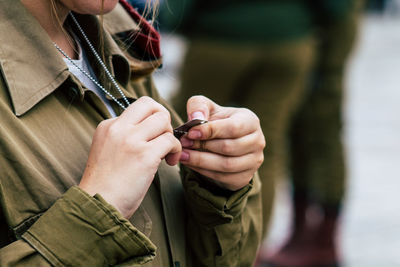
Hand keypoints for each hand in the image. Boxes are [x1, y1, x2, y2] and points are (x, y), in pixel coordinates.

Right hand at [79, 96, 180, 217]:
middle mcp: (118, 128)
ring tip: (166, 154)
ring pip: (163, 119)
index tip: (153, 136)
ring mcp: (131, 140)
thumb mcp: (108, 150)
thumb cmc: (106, 184)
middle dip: (164, 120)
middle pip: (151, 105)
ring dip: (171, 136)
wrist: (98, 206)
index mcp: (108, 126)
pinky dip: (175, 150)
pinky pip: (171, 140)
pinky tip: (169, 163)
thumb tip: (152, 131)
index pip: (138, 108)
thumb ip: (124, 136)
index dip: (151, 120)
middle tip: (163, 139)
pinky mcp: (144, 155)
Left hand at [179, 96, 264, 190]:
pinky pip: (223, 177)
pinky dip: (204, 172)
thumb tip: (196, 117)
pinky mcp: (245, 177)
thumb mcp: (207, 108)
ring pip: (226, 165)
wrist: (222, 142)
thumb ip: (199, 106)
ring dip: (201, 161)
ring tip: (183, 155)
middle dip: (203, 146)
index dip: (211, 131)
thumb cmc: (215, 122)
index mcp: (251, 121)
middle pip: (229, 147)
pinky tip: (191, 164)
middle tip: (183, 144)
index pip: (233, 127)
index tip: (190, 133)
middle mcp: (257, 141)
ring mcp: (254, 161)